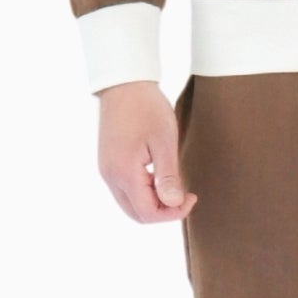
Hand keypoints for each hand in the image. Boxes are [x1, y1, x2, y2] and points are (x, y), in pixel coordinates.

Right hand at [96, 80, 197, 223]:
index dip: (172, 213)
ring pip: (130, 204)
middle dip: (163, 211)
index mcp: (123, 173)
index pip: (147, 213)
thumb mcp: (164, 141)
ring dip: (153, 202)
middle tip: (184, 195)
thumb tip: (173, 204)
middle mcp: (110, 176)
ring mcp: (106, 170)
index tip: (191, 197)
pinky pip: (125, 190)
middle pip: (136, 214)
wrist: (124, 84)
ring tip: (173, 184)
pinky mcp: (107, 163)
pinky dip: (143, 192)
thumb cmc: (147, 108)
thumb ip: (168, 176)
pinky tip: (158, 176)